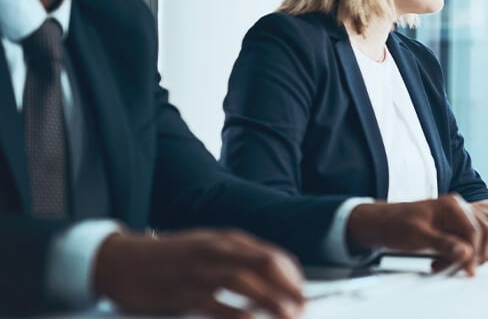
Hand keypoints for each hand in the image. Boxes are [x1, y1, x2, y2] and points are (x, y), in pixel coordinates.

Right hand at [94, 229, 303, 317]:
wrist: (119, 260)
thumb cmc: (170, 259)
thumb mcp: (207, 250)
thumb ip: (237, 260)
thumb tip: (272, 281)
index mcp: (226, 240)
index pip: (271, 255)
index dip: (292, 275)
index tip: (303, 293)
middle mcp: (215, 251)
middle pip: (262, 264)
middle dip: (288, 286)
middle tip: (303, 306)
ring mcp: (197, 271)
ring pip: (242, 281)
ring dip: (269, 299)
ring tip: (287, 314)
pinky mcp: (178, 292)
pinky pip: (211, 303)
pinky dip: (233, 313)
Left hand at [346, 194, 487, 275]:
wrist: (380, 223)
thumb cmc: (395, 225)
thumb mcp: (418, 236)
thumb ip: (443, 244)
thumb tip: (465, 253)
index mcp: (452, 206)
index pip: (475, 230)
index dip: (474, 252)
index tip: (468, 269)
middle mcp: (458, 208)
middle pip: (484, 232)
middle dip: (476, 253)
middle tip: (464, 270)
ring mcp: (457, 217)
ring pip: (477, 238)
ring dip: (467, 256)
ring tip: (445, 266)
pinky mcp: (452, 227)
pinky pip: (465, 242)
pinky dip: (458, 255)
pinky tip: (441, 262)